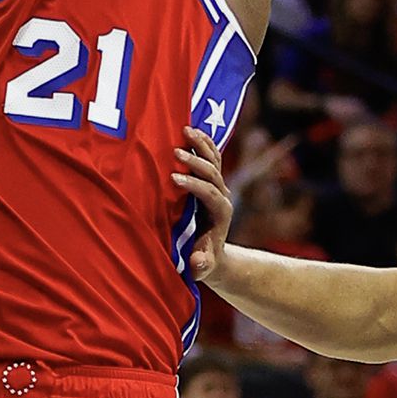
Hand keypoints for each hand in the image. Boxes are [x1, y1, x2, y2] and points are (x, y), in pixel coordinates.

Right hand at [172, 127, 234, 281]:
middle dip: (195, 162)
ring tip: (185, 130)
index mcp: (221, 215)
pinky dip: (204, 142)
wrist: (212, 256)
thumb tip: (198, 261)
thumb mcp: (201, 268)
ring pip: (214, 160)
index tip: (174, 179)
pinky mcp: (213, 181)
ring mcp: (219, 187)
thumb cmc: (202, 262)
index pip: (210, 194)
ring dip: (200, 145)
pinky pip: (212, 157)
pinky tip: (192, 129)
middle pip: (213, 173)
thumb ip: (201, 265)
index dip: (194, 186)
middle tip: (175, 152)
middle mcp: (223, 197)